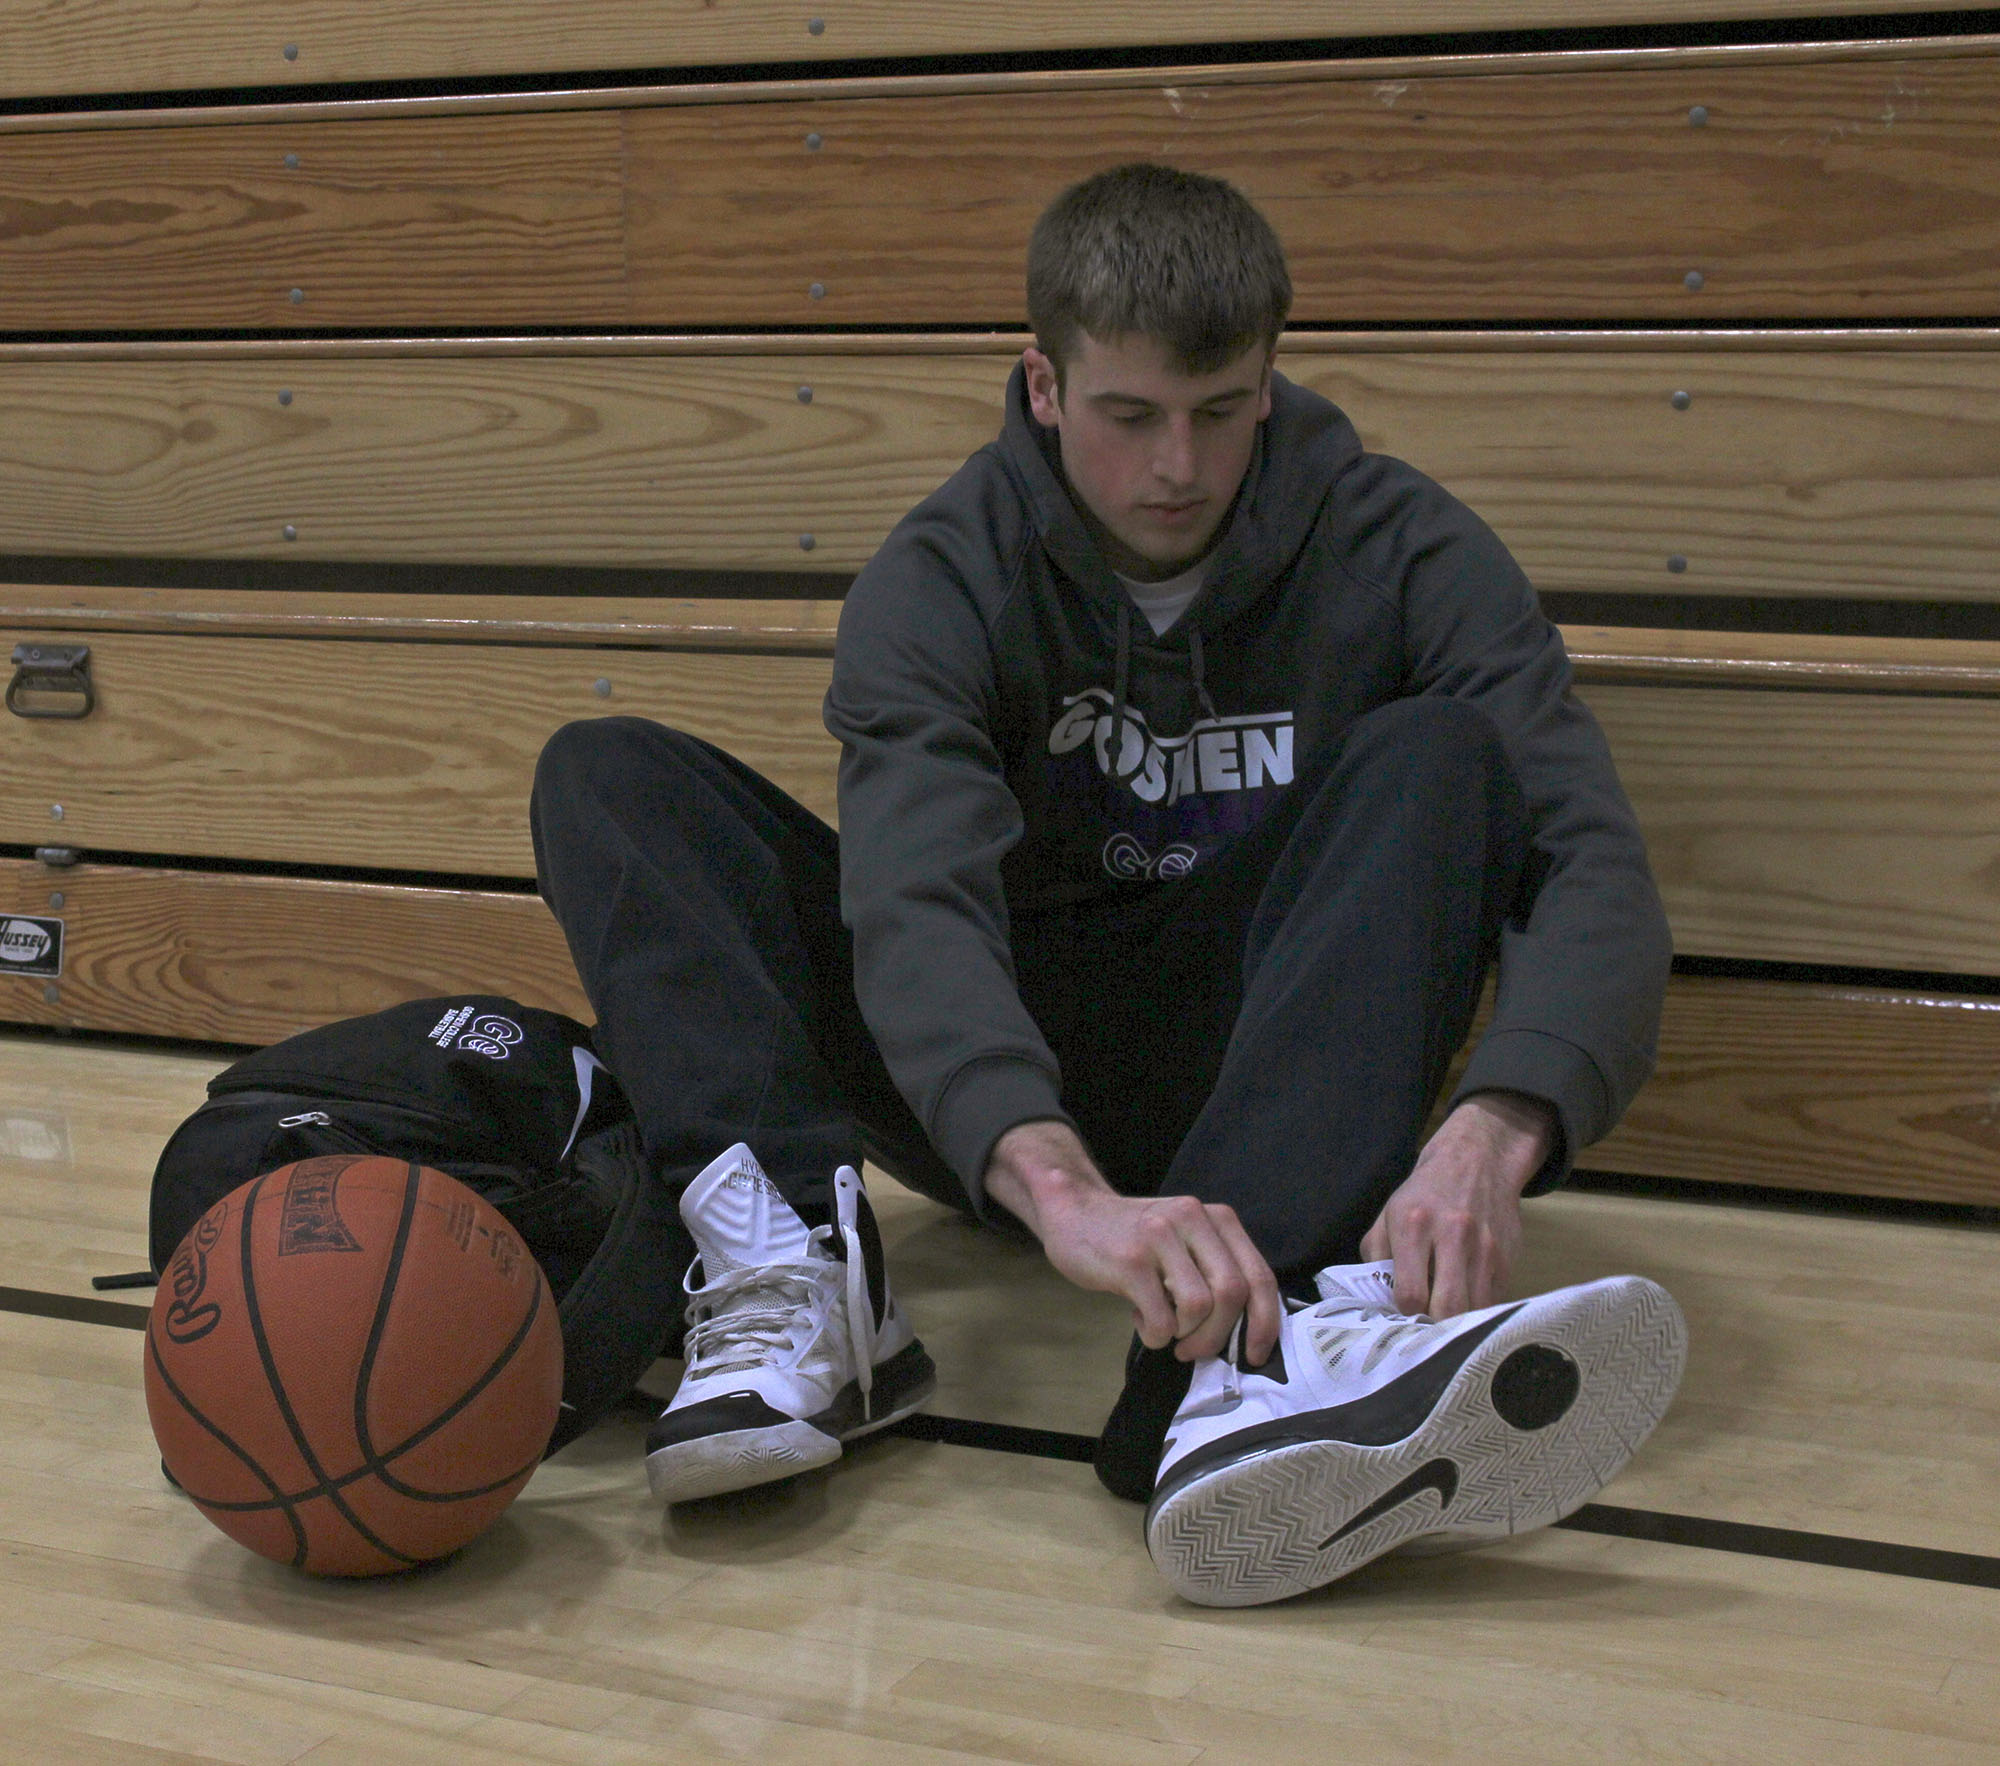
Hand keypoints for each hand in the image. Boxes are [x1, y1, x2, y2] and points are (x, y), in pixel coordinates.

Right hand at [984, 1121, 1281, 1363]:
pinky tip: (1140, 1318)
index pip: (1259, 1276)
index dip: (1265, 1323)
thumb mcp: (1186, 1240)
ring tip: (1164, 1327)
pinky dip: (1156, 1335)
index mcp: (1217, 1218)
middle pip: (1234, 1293)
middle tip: (1194, 1349)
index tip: (1255, 1354)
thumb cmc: (1135, 1238)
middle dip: (1219, 1336)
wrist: (1074, 1211)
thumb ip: (1217, 1270)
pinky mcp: (1130, 1260)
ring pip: (1200, 1307)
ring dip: (1185, 1334)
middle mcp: (1193, 1219)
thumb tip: (1246, 1332)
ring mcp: (1160, 1236)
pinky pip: (1162, 1319)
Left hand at [1359, 1091, 1555, 1319]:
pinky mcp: (1508, 1258)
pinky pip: (1494, 1301)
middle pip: (1448, 1308)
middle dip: (1435, 1329)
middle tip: (1425, 1330)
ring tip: (1444, 1322)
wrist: (1477, 1161)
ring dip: (1458, 1324)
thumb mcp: (1388, 1216)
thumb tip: (1378, 1303)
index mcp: (1413, 1225)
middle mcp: (1452, 1236)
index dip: (1404, 1315)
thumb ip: (1377, 1258)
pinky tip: (1465, 1305)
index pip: (1410, 1293)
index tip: (1402, 1317)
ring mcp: (1485, 1248)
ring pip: (1475, 1311)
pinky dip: (1478, 1312)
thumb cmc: (1424, 1194)